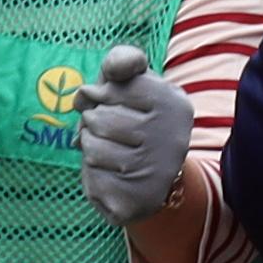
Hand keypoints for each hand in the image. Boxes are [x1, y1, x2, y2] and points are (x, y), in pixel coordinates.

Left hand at [71, 40, 193, 227]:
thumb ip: (122, 62)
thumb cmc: (132, 120)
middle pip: (98, 118)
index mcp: (173, 102)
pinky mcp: (138, 201)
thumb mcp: (129, 83)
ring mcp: (157, 173)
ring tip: (109, 153)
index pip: (112, 86)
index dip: (100, 95)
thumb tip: (109, 74)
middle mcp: (172, 138)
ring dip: (90, 150)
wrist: (150, 178)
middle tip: (109, 133)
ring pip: (92, 150)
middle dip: (91, 124)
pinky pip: (92, 181)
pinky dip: (92, 177)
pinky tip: (111, 177)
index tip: (111, 103)